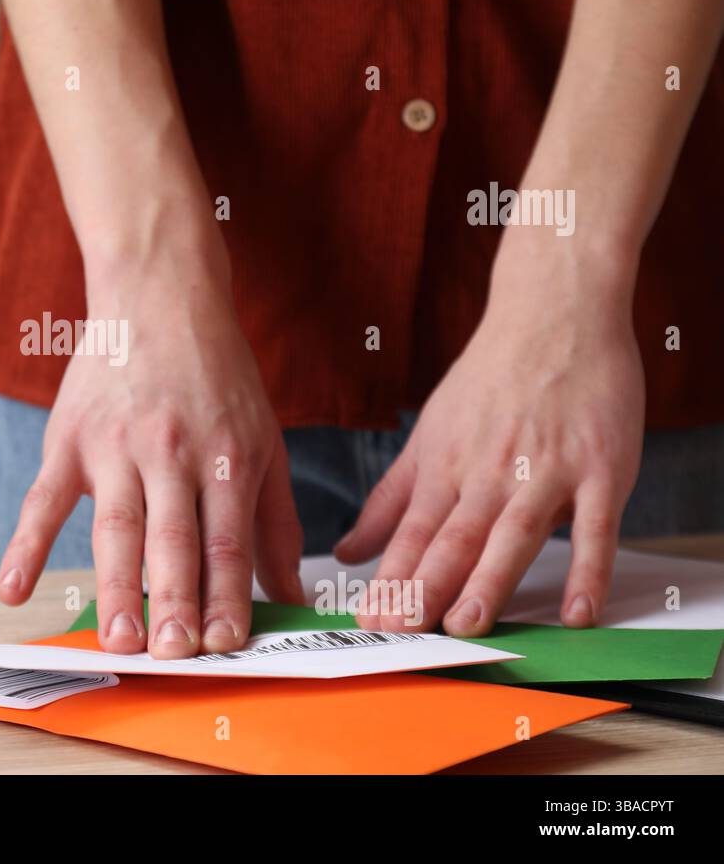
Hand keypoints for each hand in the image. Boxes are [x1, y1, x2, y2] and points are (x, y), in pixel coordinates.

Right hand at [0, 249, 303, 657]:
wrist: (159, 293)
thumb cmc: (217, 374)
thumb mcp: (264, 438)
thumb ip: (275, 522)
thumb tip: (294, 595)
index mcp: (225, 456)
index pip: (226, 540)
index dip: (226, 595)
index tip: (225, 646)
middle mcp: (172, 453)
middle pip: (173, 539)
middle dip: (173, 602)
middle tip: (171, 656)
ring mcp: (115, 446)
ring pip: (116, 527)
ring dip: (115, 586)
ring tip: (118, 641)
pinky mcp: (70, 440)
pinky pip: (45, 498)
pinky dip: (26, 543)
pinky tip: (13, 589)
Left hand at [337, 239, 644, 635]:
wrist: (553, 314)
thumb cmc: (488, 378)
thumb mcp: (427, 435)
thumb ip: (389, 500)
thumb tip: (347, 551)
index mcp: (445, 466)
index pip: (411, 533)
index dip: (390, 578)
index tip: (370, 619)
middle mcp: (489, 472)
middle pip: (454, 537)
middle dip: (426, 587)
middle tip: (405, 631)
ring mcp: (545, 471)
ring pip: (513, 534)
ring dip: (490, 582)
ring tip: (467, 626)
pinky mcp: (599, 469)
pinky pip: (595, 529)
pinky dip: (588, 570)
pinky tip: (577, 612)